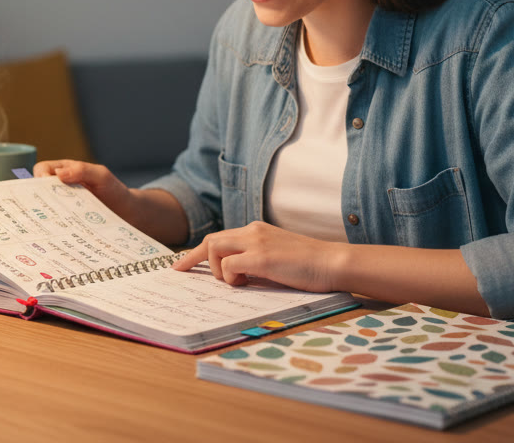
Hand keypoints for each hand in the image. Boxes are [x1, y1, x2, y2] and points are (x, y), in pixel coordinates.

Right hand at [33, 160, 135, 221]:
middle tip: (38, 208)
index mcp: (65, 171)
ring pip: (43, 207)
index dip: (39, 176)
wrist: (128, 213)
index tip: (44, 186)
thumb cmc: (114, 190)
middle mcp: (60, 187)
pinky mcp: (66, 221)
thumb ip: (82, 170)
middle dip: (35, 198)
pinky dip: (52, 225)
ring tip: (46, 222)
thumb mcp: (101, 175)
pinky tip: (54, 232)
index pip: (43, 169)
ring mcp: (62, 205)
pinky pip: (54, 221)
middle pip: (38, 189)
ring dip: (42, 214)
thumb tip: (58, 174)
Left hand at [171, 221, 342, 291]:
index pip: (219, 237)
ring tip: (237, 283)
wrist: (333, 262)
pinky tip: (246, 283)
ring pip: (214, 249)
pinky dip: (230, 278)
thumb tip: (233, 274)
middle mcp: (252, 231)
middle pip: (210, 240)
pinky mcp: (261, 258)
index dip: (197, 252)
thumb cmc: (309, 265)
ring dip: (218, 270)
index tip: (181, 264)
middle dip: (193, 258)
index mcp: (256, 230)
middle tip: (181, 272)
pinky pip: (228, 266)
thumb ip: (254, 260)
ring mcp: (256, 242)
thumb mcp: (276, 258)